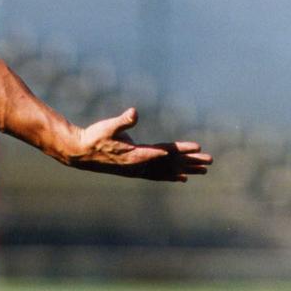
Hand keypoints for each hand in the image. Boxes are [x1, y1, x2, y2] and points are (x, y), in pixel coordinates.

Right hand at [68, 107, 212, 181]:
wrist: (80, 154)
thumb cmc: (93, 137)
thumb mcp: (107, 126)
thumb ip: (123, 121)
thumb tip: (135, 112)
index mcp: (136, 154)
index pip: (163, 151)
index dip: (180, 149)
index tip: (197, 148)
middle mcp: (140, 165)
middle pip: (171, 163)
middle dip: (191, 162)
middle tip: (210, 161)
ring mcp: (138, 169)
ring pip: (167, 171)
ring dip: (186, 169)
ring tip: (204, 171)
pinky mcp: (135, 169)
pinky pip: (159, 174)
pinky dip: (172, 175)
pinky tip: (183, 178)